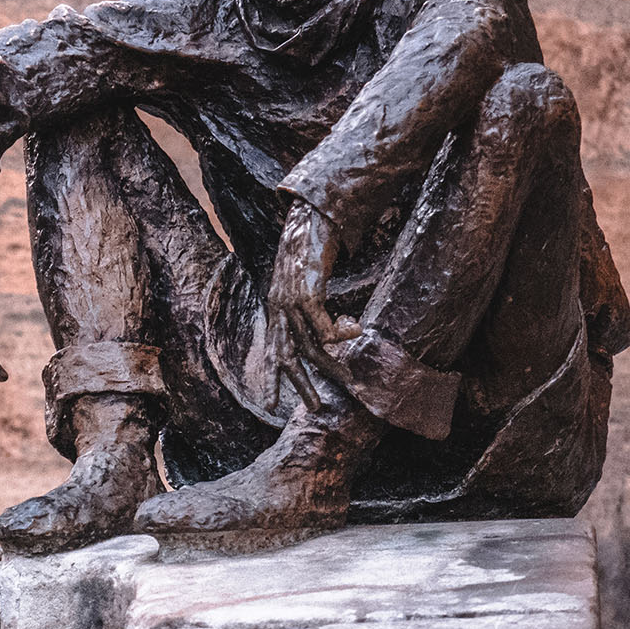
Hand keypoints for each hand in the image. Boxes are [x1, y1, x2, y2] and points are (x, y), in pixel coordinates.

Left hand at [267, 201, 361, 410]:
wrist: (309, 220)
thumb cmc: (310, 251)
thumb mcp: (304, 283)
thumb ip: (309, 307)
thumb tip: (329, 333)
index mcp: (276, 309)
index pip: (273, 350)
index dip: (273, 377)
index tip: (272, 404)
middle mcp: (279, 308)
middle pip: (287, 355)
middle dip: (301, 384)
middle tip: (316, 408)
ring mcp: (290, 301)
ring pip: (310, 345)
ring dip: (330, 364)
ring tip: (348, 379)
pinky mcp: (306, 292)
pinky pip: (323, 325)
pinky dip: (340, 333)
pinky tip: (356, 329)